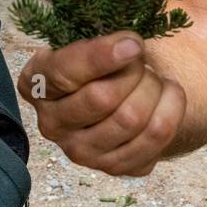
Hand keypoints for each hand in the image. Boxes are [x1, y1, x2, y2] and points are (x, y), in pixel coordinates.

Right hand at [17, 32, 186, 175]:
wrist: (125, 95)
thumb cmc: (102, 61)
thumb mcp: (92, 39)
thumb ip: (102, 39)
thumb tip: (130, 45)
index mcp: (34, 84)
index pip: (65, 72)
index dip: (102, 57)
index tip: (134, 43)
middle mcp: (50, 124)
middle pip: (101, 98)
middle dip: (133, 72)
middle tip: (140, 60)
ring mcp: (81, 152)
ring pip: (131, 119)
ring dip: (153, 88)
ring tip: (152, 79)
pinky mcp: (114, 167)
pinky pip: (156, 136)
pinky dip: (172, 107)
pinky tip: (167, 95)